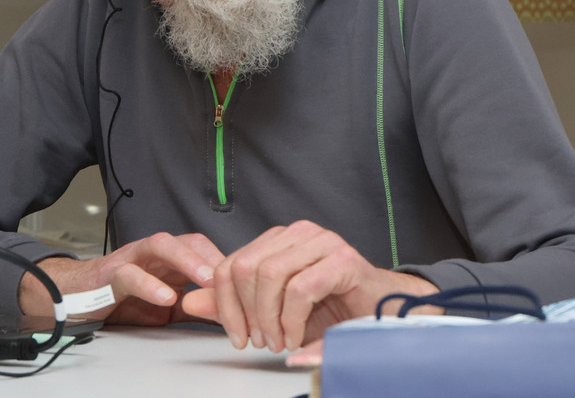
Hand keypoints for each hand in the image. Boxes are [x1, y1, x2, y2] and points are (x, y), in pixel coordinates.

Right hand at [19, 232, 223, 324]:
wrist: (78, 297)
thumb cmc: (123, 297)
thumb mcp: (167, 306)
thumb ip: (194, 308)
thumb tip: (230, 317)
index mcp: (169, 258)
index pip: (203, 249)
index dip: (225, 262)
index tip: (246, 282)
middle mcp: (153, 253)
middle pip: (187, 241)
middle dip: (211, 256)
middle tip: (233, 276)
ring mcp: (132, 259)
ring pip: (160, 246)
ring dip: (185, 260)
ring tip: (204, 280)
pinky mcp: (111, 274)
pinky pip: (131, 274)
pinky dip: (149, 285)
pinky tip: (166, 297)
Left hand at [179, 220, 440, 351]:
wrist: (386, 314)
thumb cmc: (332, 311)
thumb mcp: (273, 312)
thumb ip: (232, 306)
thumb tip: (188, 303)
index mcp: (277, 239)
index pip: (229, 263)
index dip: (223, 303)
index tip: (236, 335)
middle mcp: (297, 232)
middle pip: (244, 267)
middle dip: (244, 312)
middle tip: (258, 342)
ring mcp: (321, 241)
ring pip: (269, 275)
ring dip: (268, 318)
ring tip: (277, 341)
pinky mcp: (342, 260)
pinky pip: (300, 288)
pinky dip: (291, 320)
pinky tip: (294, 337)